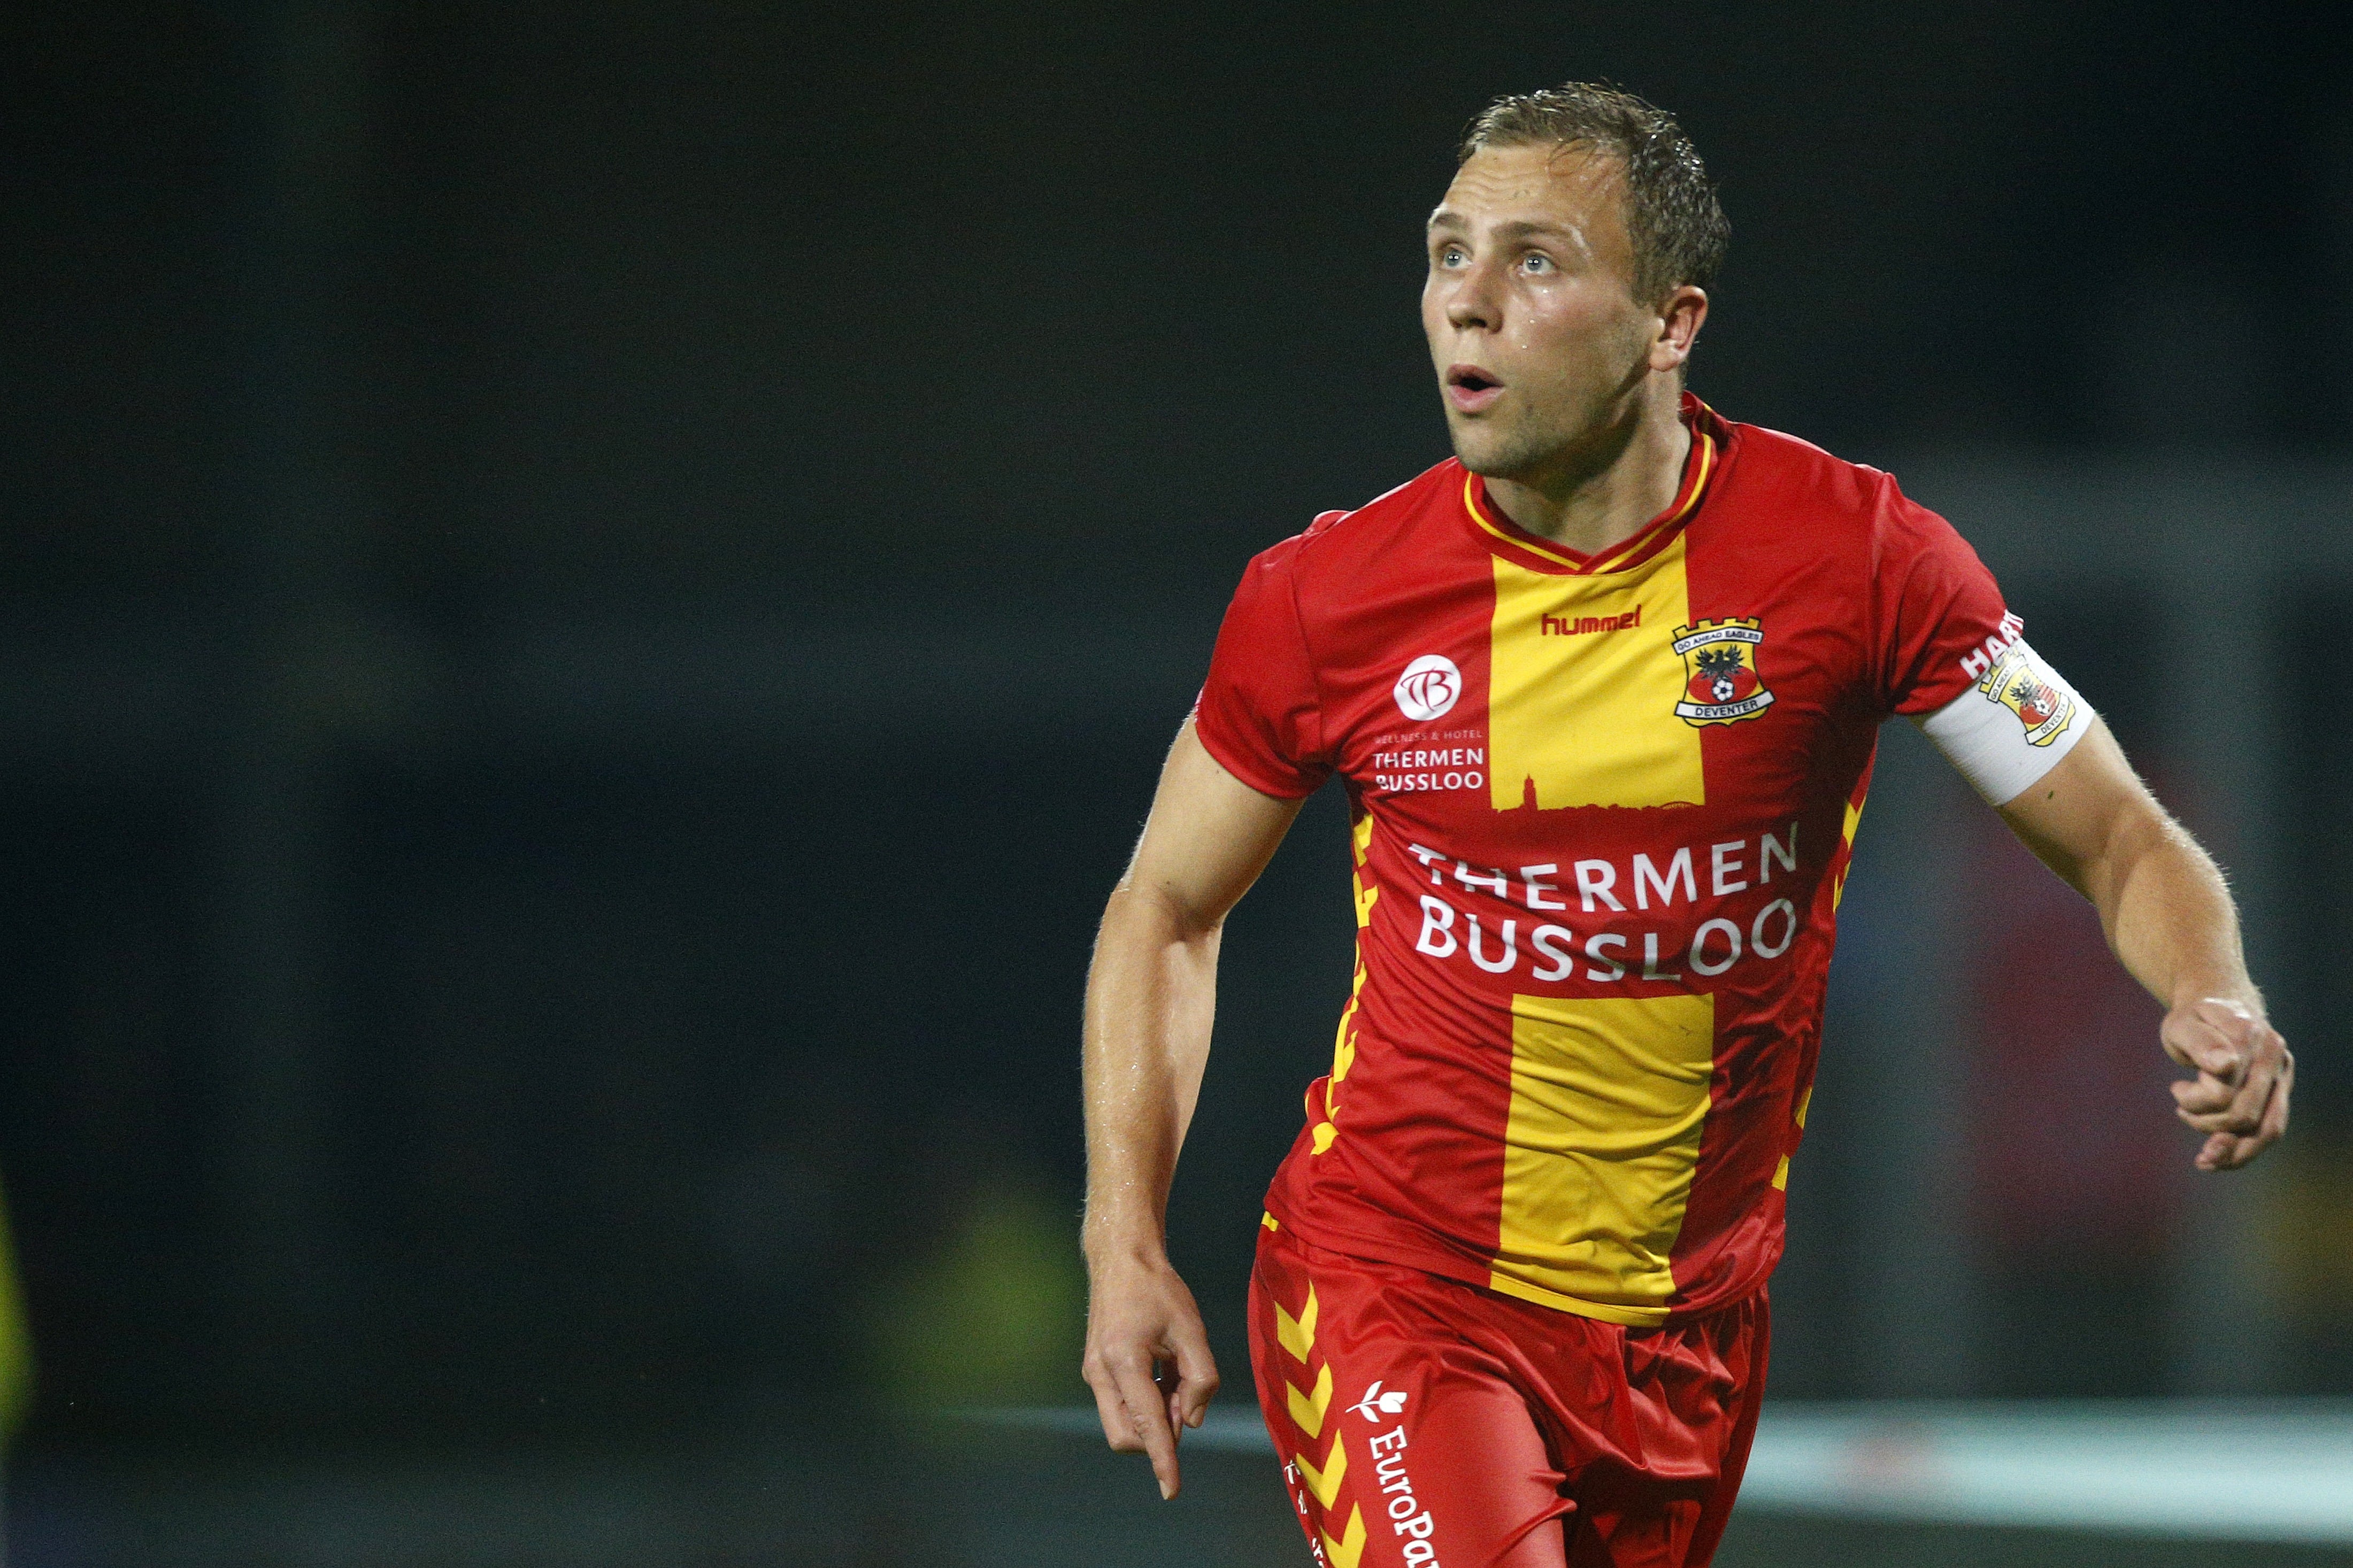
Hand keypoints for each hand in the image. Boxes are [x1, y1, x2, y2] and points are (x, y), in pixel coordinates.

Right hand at [1080, 1249, 1219, 1498]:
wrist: (1121, 1259)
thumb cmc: (1159, 1290)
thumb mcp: (1191, 1329)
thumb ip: (1200, 1378)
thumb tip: (1192, 1421)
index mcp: (1124, 1360)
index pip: (1147, 1424)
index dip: (1163, 1460)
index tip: (1171, 1491)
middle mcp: (1100, 1373)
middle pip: (1127, 1436)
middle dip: (1159, 1435)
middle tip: (1184, 1399)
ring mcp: (1093, 1373)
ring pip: (1123, 1423)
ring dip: (1155, 1416)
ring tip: (1175, 1375)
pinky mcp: (1095, 1370)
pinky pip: (1122, 1404)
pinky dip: (1147, 1401)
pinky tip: (1163, 1371)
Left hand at [2162, 996, 2291, 1170]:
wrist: (2218, 1007)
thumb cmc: (2194, 1019)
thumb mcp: (2183, 1024)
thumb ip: (2200, 1042)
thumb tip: (2226, 1065)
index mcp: (2249, 1035)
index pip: (2224, 1088)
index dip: (2197, 1100)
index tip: (2177, 1091)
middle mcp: (2274, 1056)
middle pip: (2244, 1113)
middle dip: (2207, 1123)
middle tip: (2181, 1110)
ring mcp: (2282, 1076)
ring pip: (2264, 1130)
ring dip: (2227, 1148)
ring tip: (2199, 1147)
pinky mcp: (2280, 1094)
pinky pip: (2269, 1132)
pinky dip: (2241, 1152)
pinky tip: (2211, 1161)